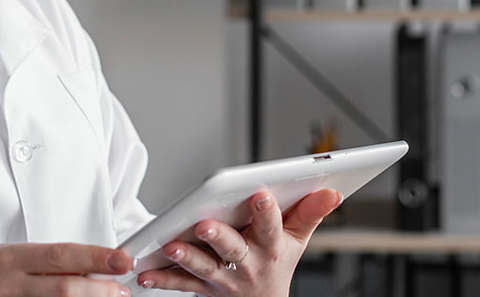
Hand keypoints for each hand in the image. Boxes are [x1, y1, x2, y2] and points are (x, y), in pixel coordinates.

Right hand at [0, 243, 133, 296]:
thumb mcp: (5, 257)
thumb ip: (42, 262)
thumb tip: (89, 266)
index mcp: (9, 258)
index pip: (60, 255)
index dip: (95, 257)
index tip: (121, 260)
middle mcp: (7, 285)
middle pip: (64, 288)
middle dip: (100, 290)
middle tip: (122, 290)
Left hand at [135, 188, 342, 296]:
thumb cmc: (277, 261)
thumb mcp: (298, 239)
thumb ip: (311, 212)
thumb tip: (332, 192)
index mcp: (271, 247)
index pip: (271, 227)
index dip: (267, 212)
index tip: (260, 194)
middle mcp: (247, 263)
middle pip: (233, 248)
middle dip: (218, 236)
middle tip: (204, 224)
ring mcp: (223, 277)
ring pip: (204, 267)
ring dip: (186, 257)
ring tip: (170, 247)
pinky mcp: (203, 287)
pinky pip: (181, 284)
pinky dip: (163, 279)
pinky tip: (146, 273)